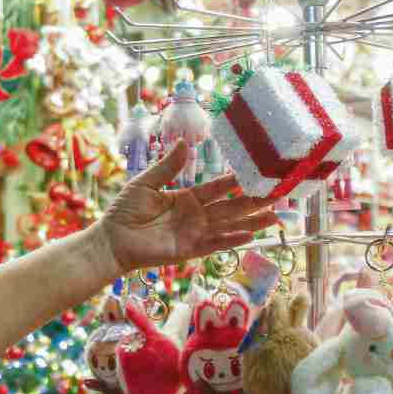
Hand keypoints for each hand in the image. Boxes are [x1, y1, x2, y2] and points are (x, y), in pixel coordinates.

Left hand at [98, 141, 279, 273]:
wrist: (112, 240)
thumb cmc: (125, 211)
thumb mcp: (145, 184)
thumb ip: (167, 167)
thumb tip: (183, 143)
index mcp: (188, 198)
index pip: (219, 187)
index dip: (238, 180)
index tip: (260, 171)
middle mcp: (197, 215)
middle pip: (232, 206)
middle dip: (255, 201)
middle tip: (281, 193)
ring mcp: (195, 233)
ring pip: (230, 225)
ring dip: (252, 221)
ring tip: (276, 216)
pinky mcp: (189, 250)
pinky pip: (214, 244)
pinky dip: (231, 240)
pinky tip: (250, 234)